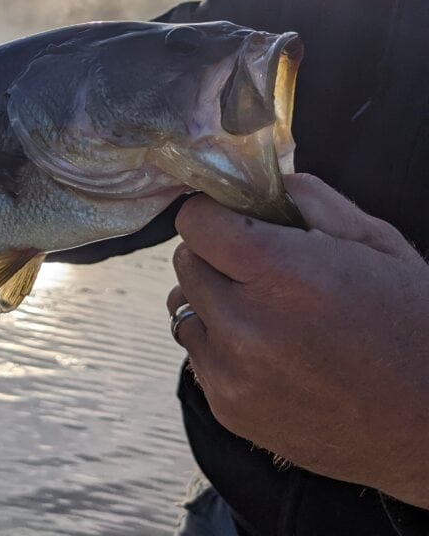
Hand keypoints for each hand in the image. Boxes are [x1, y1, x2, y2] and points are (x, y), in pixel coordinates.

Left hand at [166, 173, 428, 507]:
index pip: (196, 222)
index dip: (215, 214)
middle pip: (187, 263)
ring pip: (184, 310)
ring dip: (214, 303)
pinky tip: (271, 352)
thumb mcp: (376, 243)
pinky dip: (222, 347)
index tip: (232, 218)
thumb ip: (309, 200)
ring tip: (269, 314)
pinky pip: (198, 355)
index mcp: (283, 275)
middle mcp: (247, 326)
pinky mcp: (228, 408)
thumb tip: (257, 182)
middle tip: (261, 268)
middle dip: (217, 256)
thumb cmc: (415, 329)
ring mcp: (232, 373)